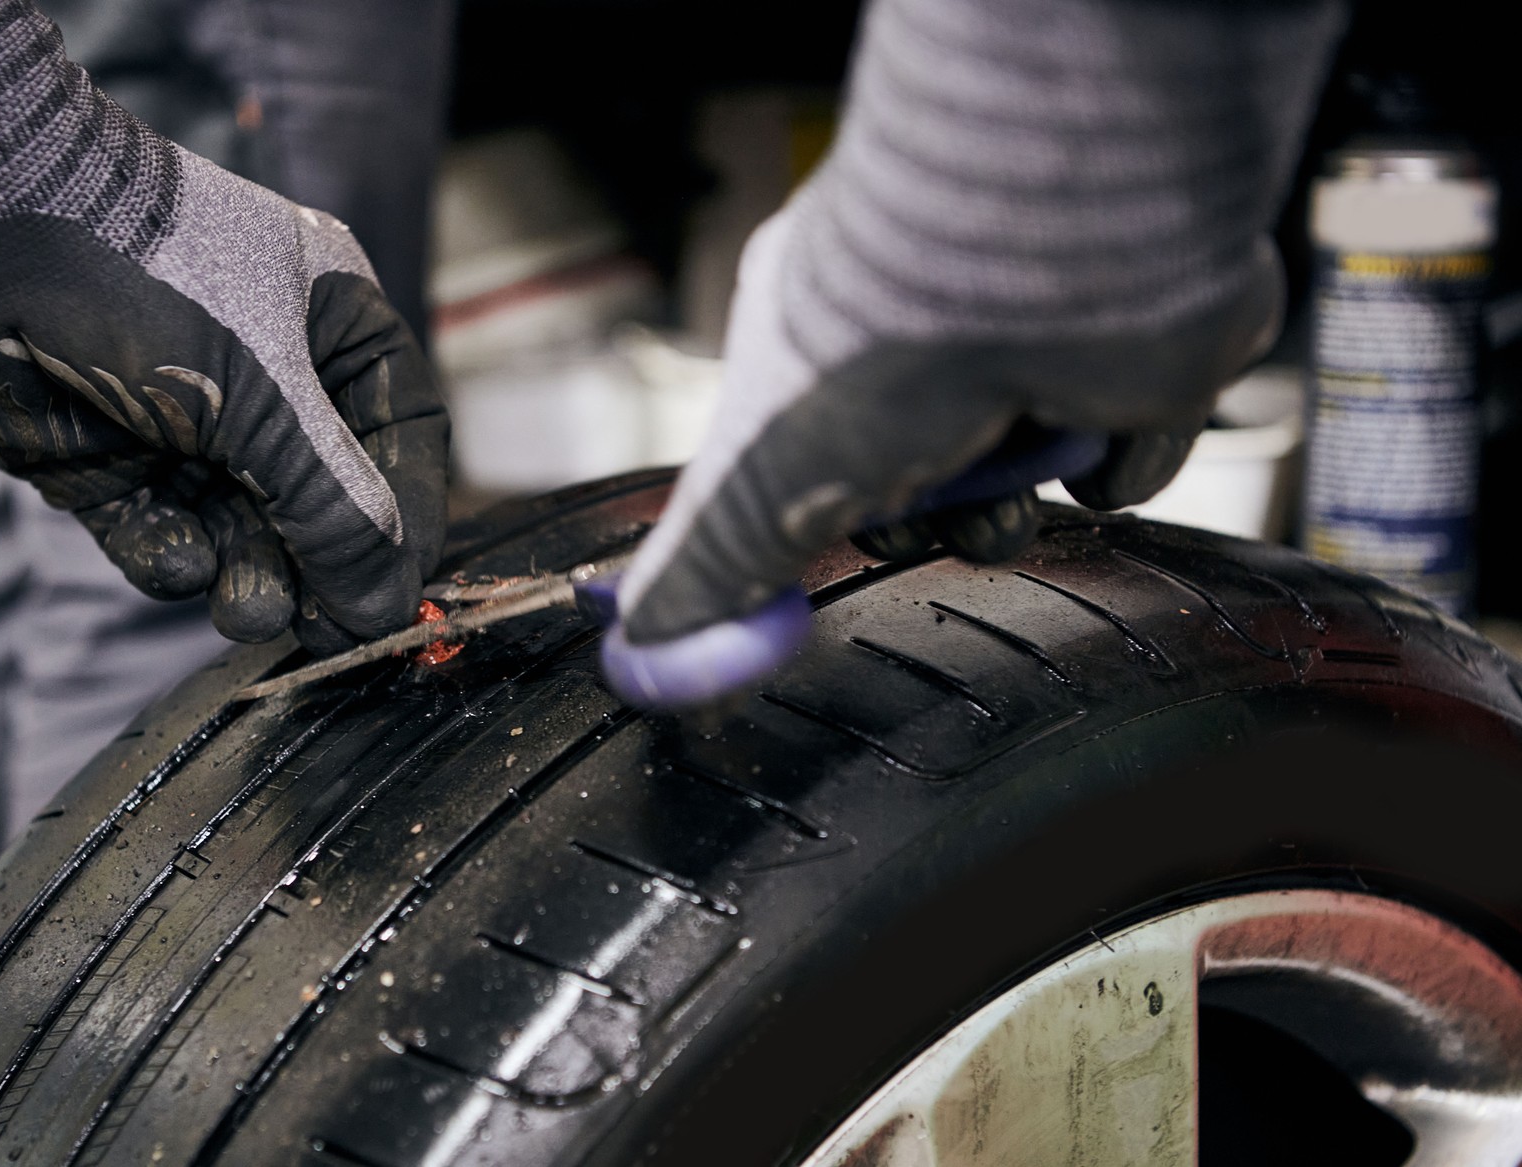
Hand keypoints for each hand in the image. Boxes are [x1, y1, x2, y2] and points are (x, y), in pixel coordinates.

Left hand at [0, 0, 446, 651]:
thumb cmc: (143, 278)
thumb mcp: (264, 397)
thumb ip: (333, 507)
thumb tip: (389, 605)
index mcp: (328, 323)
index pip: (397, 438)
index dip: (403, 521)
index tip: (394, 598)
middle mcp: (264, 371)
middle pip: (317, 498)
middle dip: (313, 564)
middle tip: (315, 629)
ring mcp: (181, 415)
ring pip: (237, 525)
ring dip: (245, 572)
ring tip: (241, 607)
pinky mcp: (105, 455)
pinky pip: (157, 530)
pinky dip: (168, 555)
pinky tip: (171, 560)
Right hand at [607, 206, 1278, 703]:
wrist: (1054, 245)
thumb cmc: (885, 335)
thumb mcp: (762, 482)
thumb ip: (707, 568)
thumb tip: (637, 646)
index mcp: (814, 328)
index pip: (798, 450)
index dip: (805, 516)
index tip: (803, 584)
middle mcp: (922, 326)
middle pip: (908, 475)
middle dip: (915, 518)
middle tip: (914, 517)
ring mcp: (1028, 336)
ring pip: (1011, 473)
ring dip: (1005, 507)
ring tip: (1006, 488)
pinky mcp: (1133, 355)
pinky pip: (1125, 447)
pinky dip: (1112, 461)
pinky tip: (1090, 432)